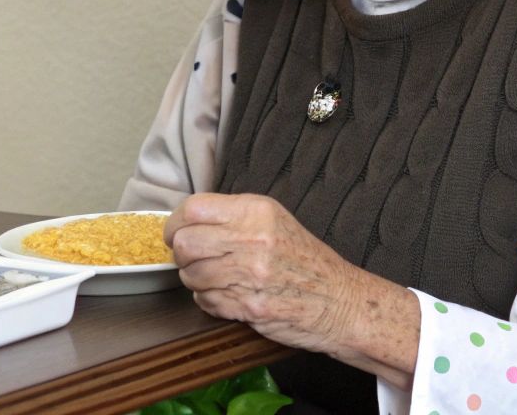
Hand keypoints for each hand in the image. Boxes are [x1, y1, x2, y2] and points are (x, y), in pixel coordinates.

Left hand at [164, 192, 373, 354]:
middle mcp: (253, 239)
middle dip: (182, 254)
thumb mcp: (273, 220)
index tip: (175, 233)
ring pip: (191, 275)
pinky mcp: (250, 307)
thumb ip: (232, 216)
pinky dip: (209, 300)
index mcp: (256, 211)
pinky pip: (206, 301)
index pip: (192, 209)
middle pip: (186, 243)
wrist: (341, 301)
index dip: (175, 223)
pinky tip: (227, 296)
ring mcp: (251, 275)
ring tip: (215, 279)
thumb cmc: (304, 260)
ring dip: (195, 280)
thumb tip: (185, 221)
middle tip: (192, 259)